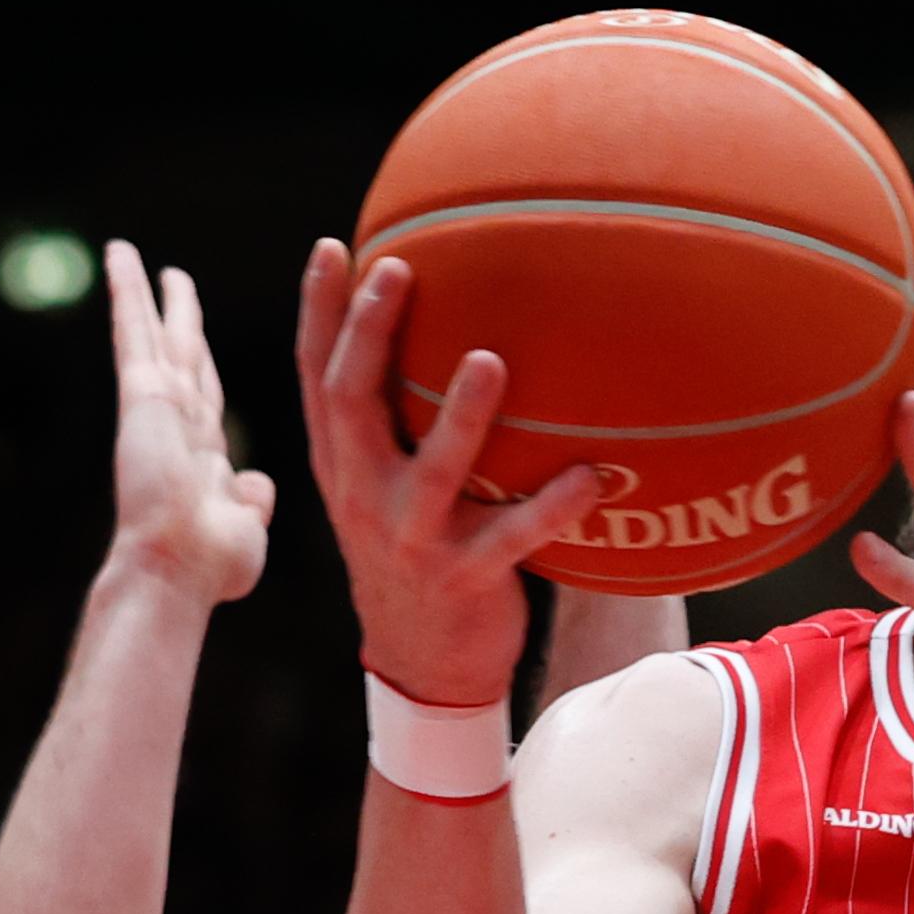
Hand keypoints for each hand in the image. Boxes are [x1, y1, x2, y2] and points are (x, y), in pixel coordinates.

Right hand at [103, 242, 274, 604]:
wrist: (177, 569)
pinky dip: (127, 292)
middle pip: (181, 357)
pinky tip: (121, 256)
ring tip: (132, 258)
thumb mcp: (242, 528)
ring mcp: (158, 407)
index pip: (207, 400)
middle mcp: (179, 426)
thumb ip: (249, 500)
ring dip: (147, 294)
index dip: (204, 370)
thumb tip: (257, 485)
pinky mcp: (142, 394)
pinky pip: (134, 330)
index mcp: (203, 457)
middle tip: (173, 281)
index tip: (198, 345)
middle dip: (179, 320)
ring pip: (154, 334)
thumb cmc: (211, 566)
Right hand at [293, 239, 620, 703]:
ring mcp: (414, 539)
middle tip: (396, 271)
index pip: (318, 379)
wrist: (424, 666)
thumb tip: (435, 336)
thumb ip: (391, 426)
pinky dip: (555, 506)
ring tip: (489, 360)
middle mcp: (366, 496)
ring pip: (434, 471)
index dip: (319, 314)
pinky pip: (515, 538)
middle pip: (353, 404)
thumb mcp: (382, 491)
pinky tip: (596, 474)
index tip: (334, 247)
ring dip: (463, 415)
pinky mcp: (466, 579)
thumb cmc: (416, 555)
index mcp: (343, 468)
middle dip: (369, 335)